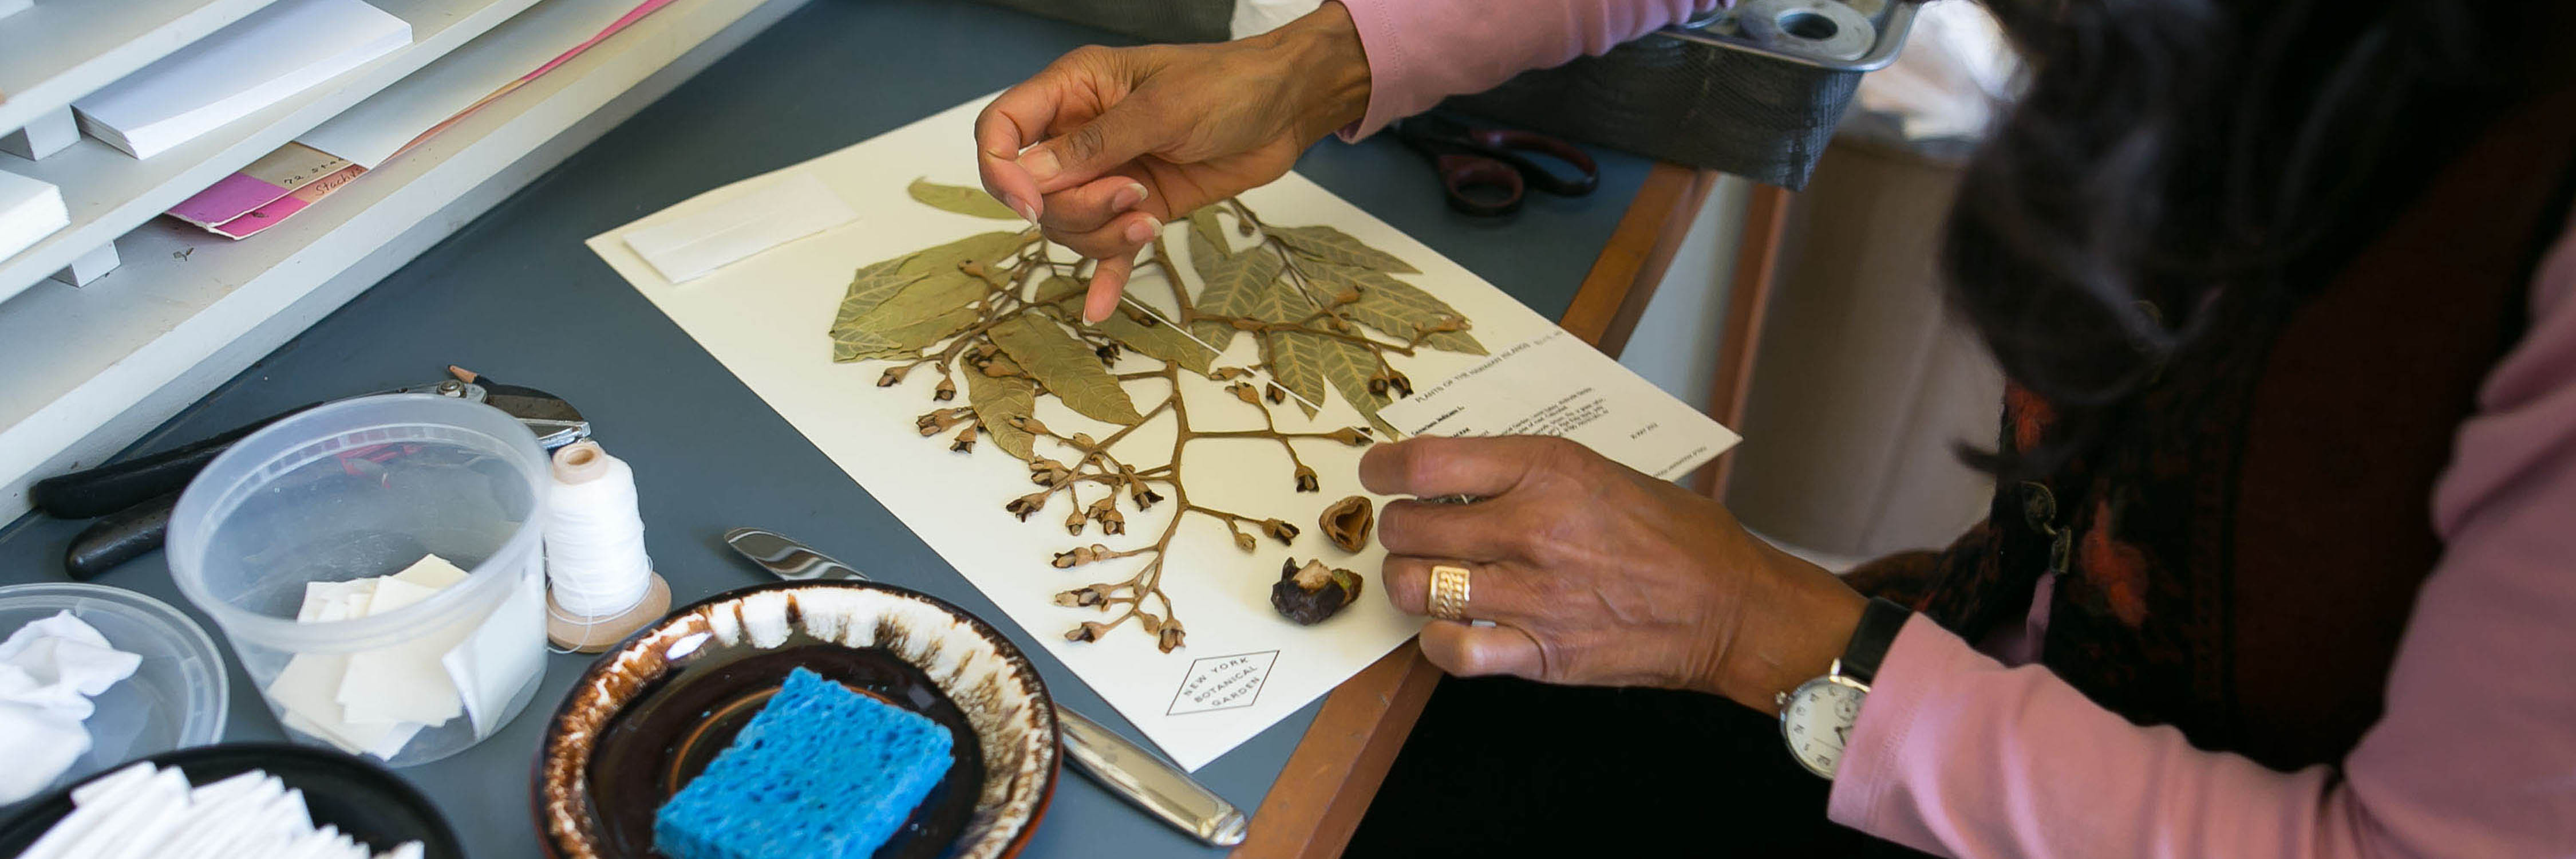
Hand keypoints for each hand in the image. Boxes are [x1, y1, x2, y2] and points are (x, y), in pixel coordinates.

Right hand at [976, 3, 1370, 322]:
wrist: (1285, 108)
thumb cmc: (1228, 84)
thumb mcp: (1162, 109)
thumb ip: (1096, 145)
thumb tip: (1032, 177)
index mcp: (1073, 90)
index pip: (1002, 129)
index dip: (1002, 170)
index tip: (1031, 203)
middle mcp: (1080, 134)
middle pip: (1036, 192)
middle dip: (1077, 208)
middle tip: (1131, 195)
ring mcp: (1108, 174)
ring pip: (1070, 226)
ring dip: (1103, 234)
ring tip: (1149, 215)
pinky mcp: (1139, 207)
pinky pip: (1108, 250)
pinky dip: (1104, 277)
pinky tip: (1099, 309)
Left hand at [1358, 436, 1868, 711]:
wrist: (1731, 605)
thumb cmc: (1676, 535)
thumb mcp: (1602, 471)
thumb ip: (1528, 472)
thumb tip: (1459, 475)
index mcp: (1548, 470)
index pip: (1426, 461)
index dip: (1383, 469)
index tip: (1379, 476)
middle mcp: (1531, 528)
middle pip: (1408, 527)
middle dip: (1396, 530)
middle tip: (1412, 533)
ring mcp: (1532, 594)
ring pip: (1415, 587)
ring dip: (1409, 583)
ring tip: (1428, 579)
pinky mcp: (1540, 652)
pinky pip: (1450, 650)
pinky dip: (1437, 642)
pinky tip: (1451, 629)